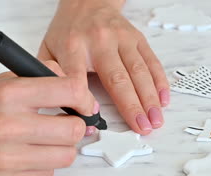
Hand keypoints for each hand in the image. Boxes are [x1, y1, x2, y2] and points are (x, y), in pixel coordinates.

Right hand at [0, 62, 95, 175]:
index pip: (69, 90)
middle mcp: (8, 125)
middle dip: (76, 127)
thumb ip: (36, 79)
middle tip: (65, 125)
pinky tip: (27, 157)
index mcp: (7, 94)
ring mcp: (6, 158)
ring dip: (62, 148)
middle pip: (74, 129)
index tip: (86, 105)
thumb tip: (72, 83)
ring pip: (66, 156)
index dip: (86, 99)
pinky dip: (43, 166)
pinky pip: (48, 175)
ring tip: (45, 142)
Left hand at [39, 0, 169, 134]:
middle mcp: (100, 41)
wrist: (87, 2)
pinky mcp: (138, 38)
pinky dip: (160, 82)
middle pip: (118, 78)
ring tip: (155, 120)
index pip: (77, 77)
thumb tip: (53, 103)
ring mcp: (122, 39)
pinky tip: (163, 100)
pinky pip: (152, 61)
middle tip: (142, 127)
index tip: (94, 116)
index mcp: (73, 46)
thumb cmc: (68, 31)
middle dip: (132, 105)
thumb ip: (47, 75)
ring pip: (139, 71)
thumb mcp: (47, 49)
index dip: (84, 99)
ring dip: (150, 98)